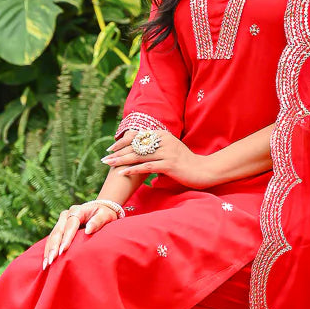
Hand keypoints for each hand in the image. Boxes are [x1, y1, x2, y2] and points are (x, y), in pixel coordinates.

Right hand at [42, 199, 119, 268]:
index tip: (63, 250)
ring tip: (46, 264)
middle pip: (58, 232)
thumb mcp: (106, 215)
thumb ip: (98, 221)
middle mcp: (66, 215)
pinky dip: (48, 251)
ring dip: (48, 251)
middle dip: (53, 247)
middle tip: (51, 260)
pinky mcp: (60, 229)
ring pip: (52, 237)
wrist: (100, 210)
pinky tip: (46, 262)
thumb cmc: (105, 214)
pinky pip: (52, 240)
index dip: (66, 238)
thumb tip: (88, 230)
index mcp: (77, 211)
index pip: (70, 225)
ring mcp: (61, 222)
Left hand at [102, 128, 216, 188]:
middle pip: (136, 146)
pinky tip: (123, 172)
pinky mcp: (169, 164)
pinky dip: (133, 169)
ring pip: (139, 155)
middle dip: (119, 152)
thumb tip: (143, 155)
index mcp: (163, 135)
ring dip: (122, 160)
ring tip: (109, 164)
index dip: (123, 142)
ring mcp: (167, 152)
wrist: (204, 170)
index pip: (138, 137)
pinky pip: (147, 167)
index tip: (111, 149)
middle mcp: (164, 141)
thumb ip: (157, 150)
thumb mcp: (171, 151)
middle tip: (105, 158)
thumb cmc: (187, 163)